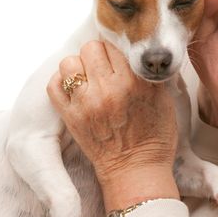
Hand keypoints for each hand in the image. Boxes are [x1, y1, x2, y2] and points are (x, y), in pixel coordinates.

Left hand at [47, 40, 179, 209]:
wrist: (135, 171)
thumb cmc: (154, 136)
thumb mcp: (164, 99)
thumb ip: (149, 73)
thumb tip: (141, 51)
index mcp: (134, 82)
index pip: (115, 45)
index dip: (116, 50)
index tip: (117, 58)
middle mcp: (108, 89)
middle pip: (91, 48)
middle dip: (97, 55)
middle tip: (103, 67)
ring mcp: (86, 103)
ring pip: (69, 62)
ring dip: (78, 67)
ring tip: (88, 78)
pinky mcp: (70, 116)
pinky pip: (54, 85)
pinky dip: (62, 82)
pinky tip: (74, 88)